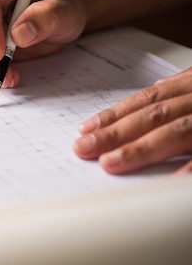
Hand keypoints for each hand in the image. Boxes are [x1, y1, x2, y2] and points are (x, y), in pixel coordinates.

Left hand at [73, 67, 191, 174]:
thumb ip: (186, 83)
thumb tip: (160, 84)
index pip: (148, 100)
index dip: (115, 114)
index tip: (85, 129)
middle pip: (153, 116)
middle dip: (115, 133)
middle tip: (84, 148)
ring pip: (175, 131)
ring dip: (140, 148)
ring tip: (110, 162)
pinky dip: (188, 168)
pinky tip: (167, 180)